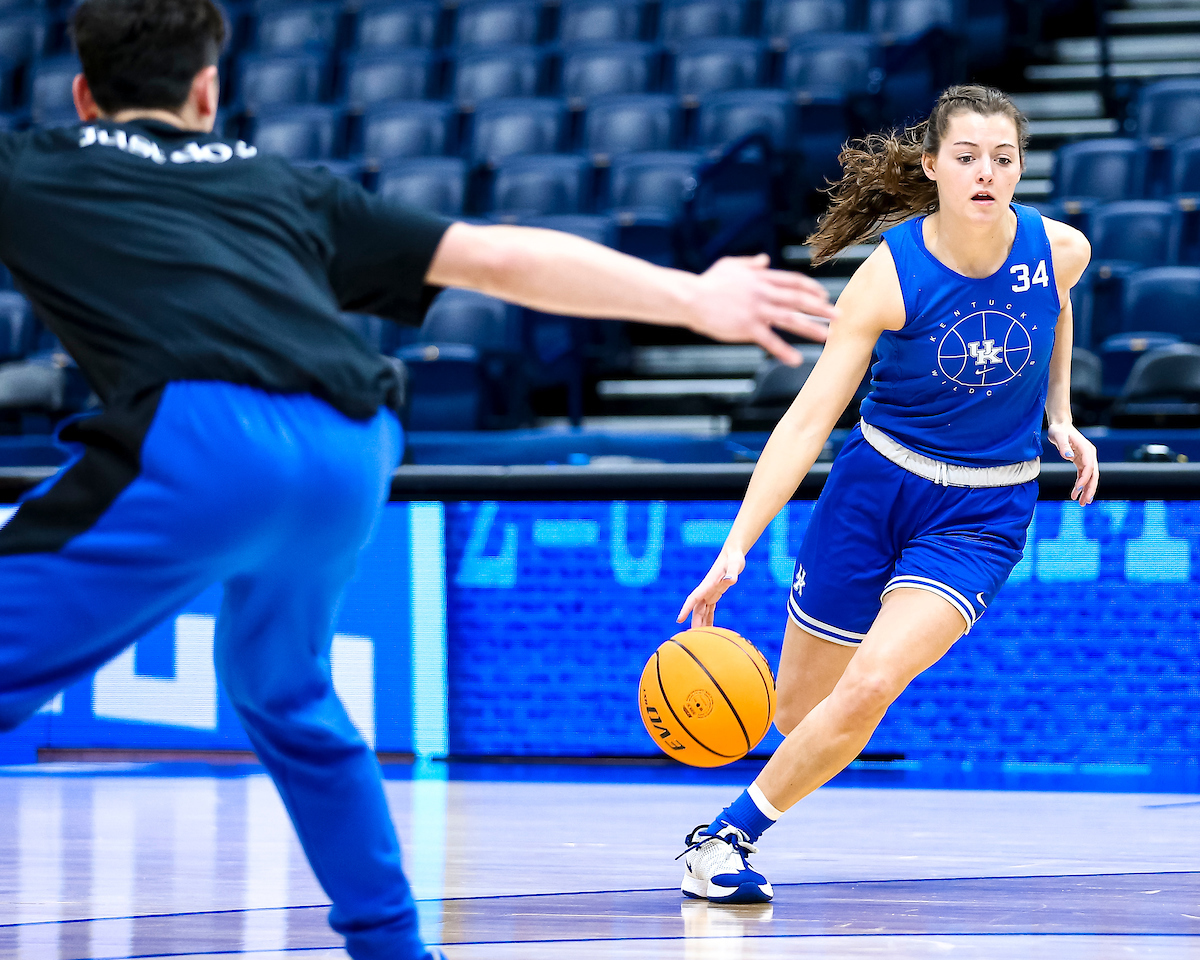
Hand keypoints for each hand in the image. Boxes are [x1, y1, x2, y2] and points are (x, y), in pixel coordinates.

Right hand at [677, 546, 745, 629]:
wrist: (733, 554)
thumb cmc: (734, 558)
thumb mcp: (735, 564)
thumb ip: (733, 572)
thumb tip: (732, 579)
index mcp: (708, 584)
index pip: (693, 598)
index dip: (686, 609)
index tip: (679, 620)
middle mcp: (706, 590)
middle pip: (697, 609)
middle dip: (694, 622)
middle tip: (692, 637)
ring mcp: (710, 592)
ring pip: (701, 611)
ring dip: (701, 623)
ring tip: (700, 638)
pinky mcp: (715, 594)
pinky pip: (709, 609)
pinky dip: (709, 619)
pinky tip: (710, 629)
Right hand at [689, 254, 838, 365]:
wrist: (691, 297)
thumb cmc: (708, 282)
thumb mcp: (731, 265)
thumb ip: (750, 263)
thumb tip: (764, 259)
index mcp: (760, 277)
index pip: (793, 282)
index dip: (812, 289)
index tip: (824, 295)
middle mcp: (763, 292)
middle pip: (799, 299)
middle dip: (821, 308)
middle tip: (839, 315)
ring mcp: (756, 310)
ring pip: (790, 319)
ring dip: (811, 328)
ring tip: (827, 337)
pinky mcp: (746, 327)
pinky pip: (770, 340)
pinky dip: (784, 351)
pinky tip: (796, 360)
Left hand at [1047, 421, 1098, 504]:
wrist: (1060, 426)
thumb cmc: (1058, 430)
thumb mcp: (1058, 436)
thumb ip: (1063, 446)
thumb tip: (1069, 457)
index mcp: (1087, 449)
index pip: (1088, 466)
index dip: (1084, 478)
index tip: (1078, 488)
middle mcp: (1090, 455)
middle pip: (1093, 474)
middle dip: (1090, 489)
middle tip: (1084, 502)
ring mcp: (1086, 459)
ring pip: (1090, 477)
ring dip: (1087, 490)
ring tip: (1081, 503)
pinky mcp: (1080, 462)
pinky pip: (1083, 476)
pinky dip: (1080, 485)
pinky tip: (1076, 494)